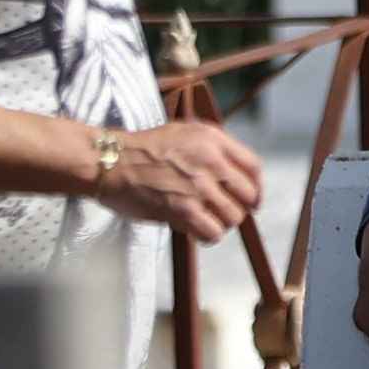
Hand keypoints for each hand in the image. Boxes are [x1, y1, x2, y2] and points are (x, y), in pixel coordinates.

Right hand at [94, 119, 267, 242]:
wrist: (111, 161)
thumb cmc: (143, 149)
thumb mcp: (184, 132)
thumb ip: (212, 148)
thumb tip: (233, 174)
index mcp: (213, 139)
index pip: (253, 166)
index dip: (257, 187)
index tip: (252, 199)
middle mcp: (211, 161)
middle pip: (248, 195)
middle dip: (240, 208)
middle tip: (225, 213)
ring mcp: (198, 186)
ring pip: (233, 217)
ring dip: (223, 224)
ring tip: (207, 221)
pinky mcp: (183, 209)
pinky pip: (212, 232)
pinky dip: (208, 236)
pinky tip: (197, 231)